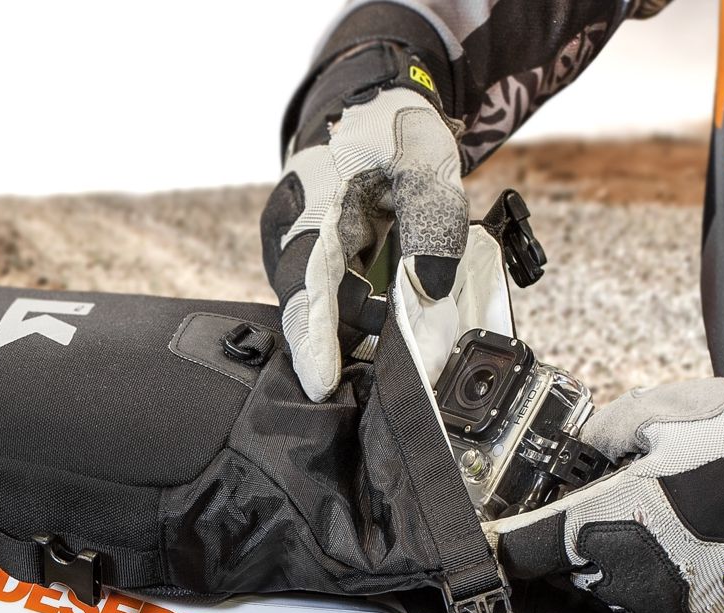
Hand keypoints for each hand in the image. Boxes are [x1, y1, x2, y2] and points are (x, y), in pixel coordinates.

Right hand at [261, 76, 466, 400]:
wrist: (365, 105)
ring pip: (321, 314)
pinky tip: (388, 337)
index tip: (320, 384)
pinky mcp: (310, 264)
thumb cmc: (392, 127)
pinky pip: (330, 306)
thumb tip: (429, 293)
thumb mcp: (425, 160)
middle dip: (335, 357)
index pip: (309, 283)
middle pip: (306, 312)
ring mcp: (297, 252)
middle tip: (374, 395)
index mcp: (313, 206)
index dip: (316, 339)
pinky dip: (358, 325)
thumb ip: (431, 222)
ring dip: (355, 340)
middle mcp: (292, 235)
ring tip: (397, 362)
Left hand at [488, 378, 723, 612]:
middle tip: (612, 495)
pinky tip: (683, 537)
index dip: (494, 542)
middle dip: (570, 534)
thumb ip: (604, 434)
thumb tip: (586, 449)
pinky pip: (648, 598)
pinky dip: (650, 572)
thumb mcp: (663, 414)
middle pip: (562, 564)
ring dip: (612, 554)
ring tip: (662, 511)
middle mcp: (622, 574)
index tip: (480, 540)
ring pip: (605, 583)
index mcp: (600, 524)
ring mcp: (659, 603)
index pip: (519, 547)